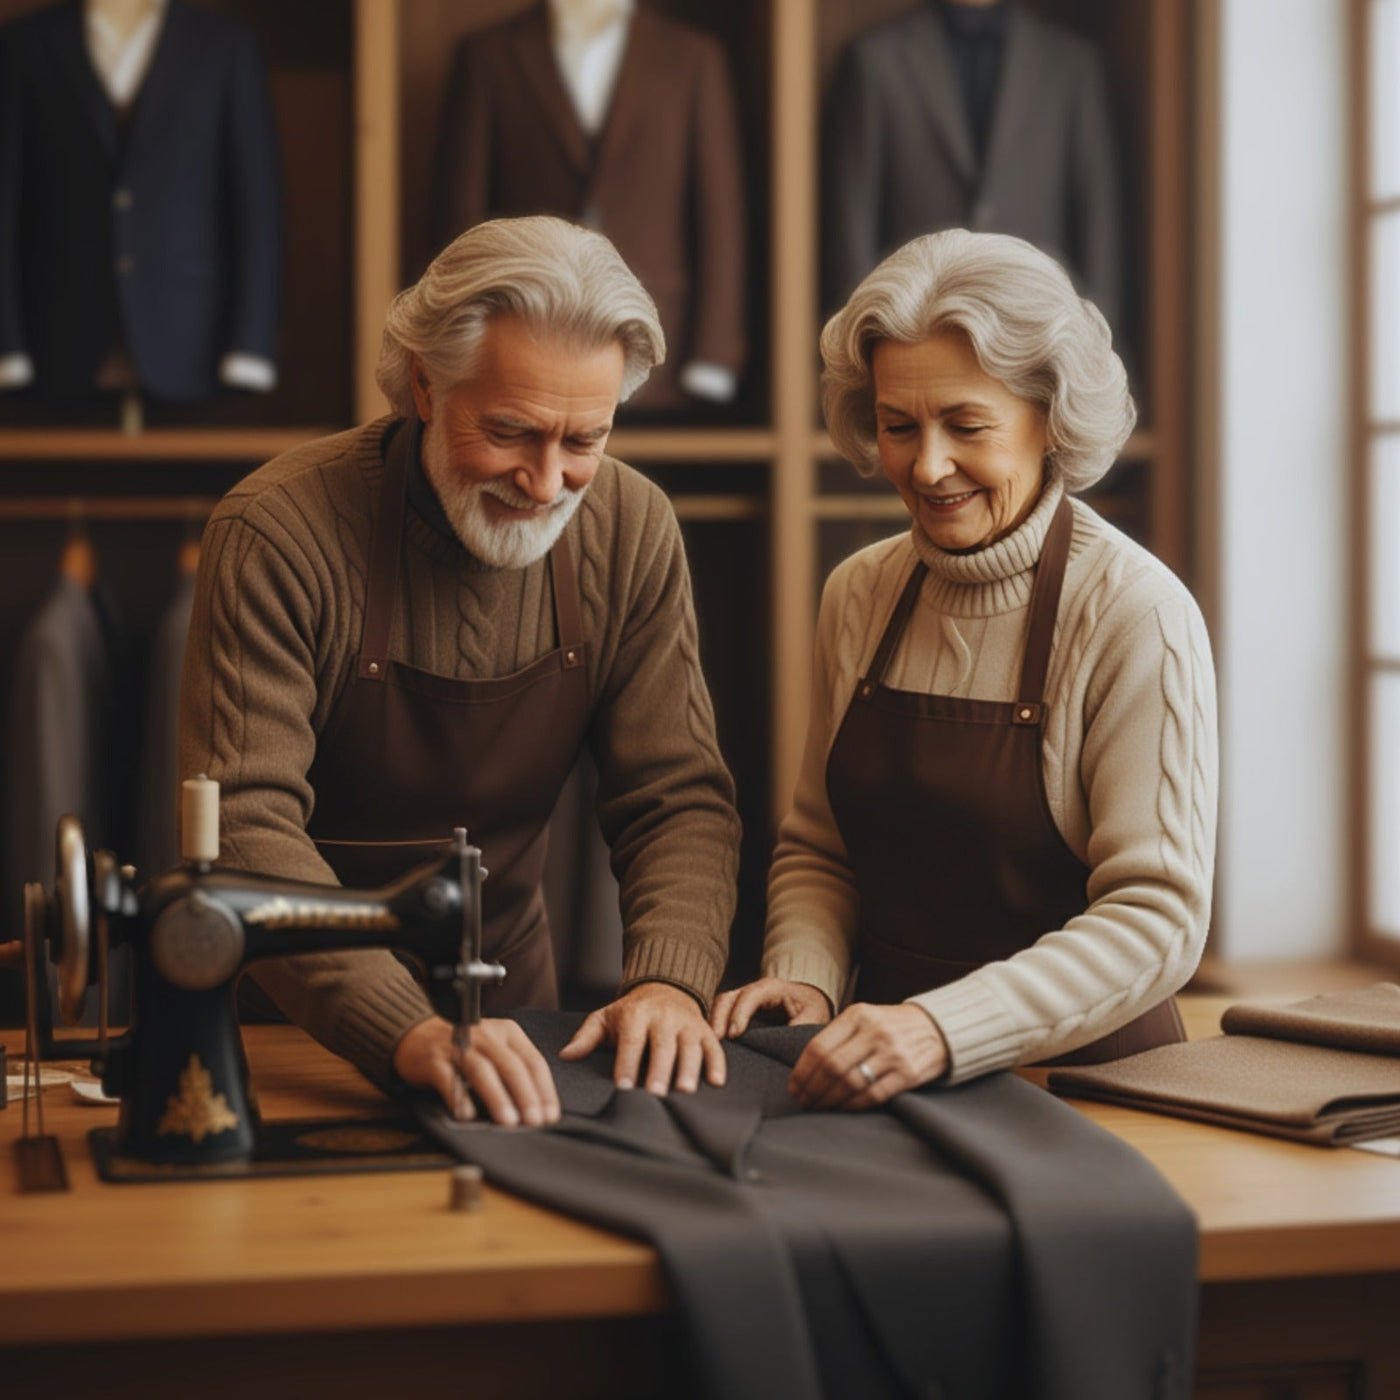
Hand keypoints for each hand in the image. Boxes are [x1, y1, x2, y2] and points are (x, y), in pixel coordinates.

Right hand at [393, 1015, 560, 1126]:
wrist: (417, 1033)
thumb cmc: (465, 1048)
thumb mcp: (495, 1050)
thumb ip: (514, 1072)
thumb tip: (537, 1109)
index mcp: (508, 1033)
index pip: (533, 1061)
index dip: (544, 1090)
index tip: (550, 1115)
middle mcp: (486, 1036)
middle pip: (511, 1065)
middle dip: (526, 1095)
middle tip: (534, 1121)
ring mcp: (459, 1046)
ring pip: (482, 1071)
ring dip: (497, 1097)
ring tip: (508, 1121)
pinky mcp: (434, 1060)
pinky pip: (448, 1079)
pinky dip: (459, 1098)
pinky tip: (467, 1115)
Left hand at [559, 982, 726, 1093]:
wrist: (666, 986)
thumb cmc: (631, 1011)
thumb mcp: (605, 1017)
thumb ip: (586, 1038)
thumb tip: (565, 1056)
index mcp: (636, 1015)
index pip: (631, 1041)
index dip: (627, 1064)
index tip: (622, 1087)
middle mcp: (663, 1018)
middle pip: (662, 1045)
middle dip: (659, 1069)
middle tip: (655, 1094)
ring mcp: (686, 1024)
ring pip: (690, 1046)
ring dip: (689, 1068)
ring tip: (684, 1090)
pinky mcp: (705, 1030)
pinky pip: (713, 1046)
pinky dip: (716, 1063)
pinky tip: (715, 1082)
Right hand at [709, 977, 831, 1038]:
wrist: (810, 1001)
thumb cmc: (812, 1008)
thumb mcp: (813, 1016)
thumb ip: (800, 1026)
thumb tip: (784, 1042)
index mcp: (772, 988)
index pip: (751, 996)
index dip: (740, 1013)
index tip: (734, 1034)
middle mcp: (754, 990)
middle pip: (729, 998)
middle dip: (719, 1019)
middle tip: (714, 1043)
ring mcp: (744, 997)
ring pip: (721, 1005)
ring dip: (714, 1023)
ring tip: (709, 1046)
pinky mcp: (739, 1009)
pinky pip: (721, 1013)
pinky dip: (715, 1026)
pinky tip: (712, 1043)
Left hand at [788, 1002, 948, 1110]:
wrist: (938, 1028)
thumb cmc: (892, 1026)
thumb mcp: (865, 1018)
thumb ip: (838, 1036)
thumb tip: (805, 1069)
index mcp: (858, 1015)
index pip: (819, 1046)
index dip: (802, 1072)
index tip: (794, 1087)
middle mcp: (874, 1031)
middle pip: (831, 1067)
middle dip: (812, 1089)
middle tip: (804, 1102)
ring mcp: (892, 1052)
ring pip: (850, 1083)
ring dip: (829, 1100)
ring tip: (820, 1107)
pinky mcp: (908, 1073)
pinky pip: (873, 1095)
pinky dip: (853, 1105)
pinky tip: (843, 1108)